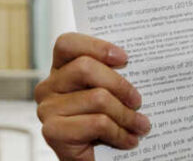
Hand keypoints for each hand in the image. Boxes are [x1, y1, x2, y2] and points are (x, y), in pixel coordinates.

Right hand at [35, 33, 150, 160]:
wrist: (95, 159)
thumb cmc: (107, 121)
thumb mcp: (111, 93)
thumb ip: (115, 75)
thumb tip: (146, 63)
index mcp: (61, 70)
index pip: (67, 43)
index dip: (96, 46)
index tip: (125, 59)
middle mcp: (48, 87)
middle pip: (85, 68)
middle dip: (120, 85)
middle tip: (139, 101)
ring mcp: (47, 109)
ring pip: (97, 98)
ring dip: (126, 115)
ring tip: (141, 126)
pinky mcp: (52, 132)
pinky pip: (96, 123)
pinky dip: (119, 133)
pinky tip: (129, 140)